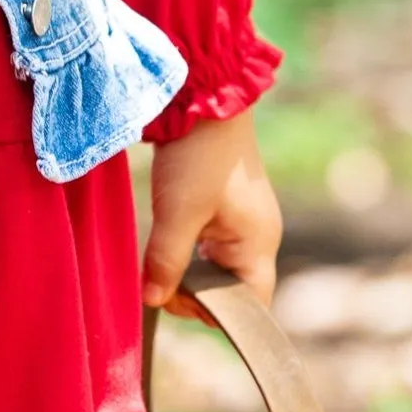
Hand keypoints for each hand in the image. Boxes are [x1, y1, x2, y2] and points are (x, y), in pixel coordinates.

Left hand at [142, 111, 281, 311]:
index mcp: (258, 244)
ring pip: (216, 268)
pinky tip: (166, 240)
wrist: (204, 96)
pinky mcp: (225, 206)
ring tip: (161, 258)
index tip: (176, 299)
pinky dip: (187, 251)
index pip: (251, 306)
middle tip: (159, 280)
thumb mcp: (178, 213)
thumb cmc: (198, 157)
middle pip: (231, 291)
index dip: (215, 314)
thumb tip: (153, 301)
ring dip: (187, 272)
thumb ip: (166, 262)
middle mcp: (258, 236)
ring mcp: (243, 221)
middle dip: (195, 293)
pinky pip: (209, 246)